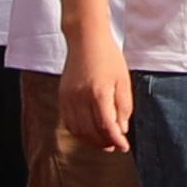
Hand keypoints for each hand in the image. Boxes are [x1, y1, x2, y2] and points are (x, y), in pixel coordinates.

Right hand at [65, 20, 133, 151]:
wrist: (85, 39)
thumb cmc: (108, 57)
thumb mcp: (123, 80)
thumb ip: (123, 106)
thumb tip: (121, 129)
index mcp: (99, 92)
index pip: (107, 126)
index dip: (117, 140)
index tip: (125, 147)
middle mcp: (80, 97)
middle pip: (91, 131)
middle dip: (104, 142)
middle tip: (116, 146)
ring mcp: (69, 98)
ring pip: (78, 130)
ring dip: (91, 141)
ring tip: (104, 143)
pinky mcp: (62, 96)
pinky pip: (69, 122)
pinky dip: (79, 132)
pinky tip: (89, 133)